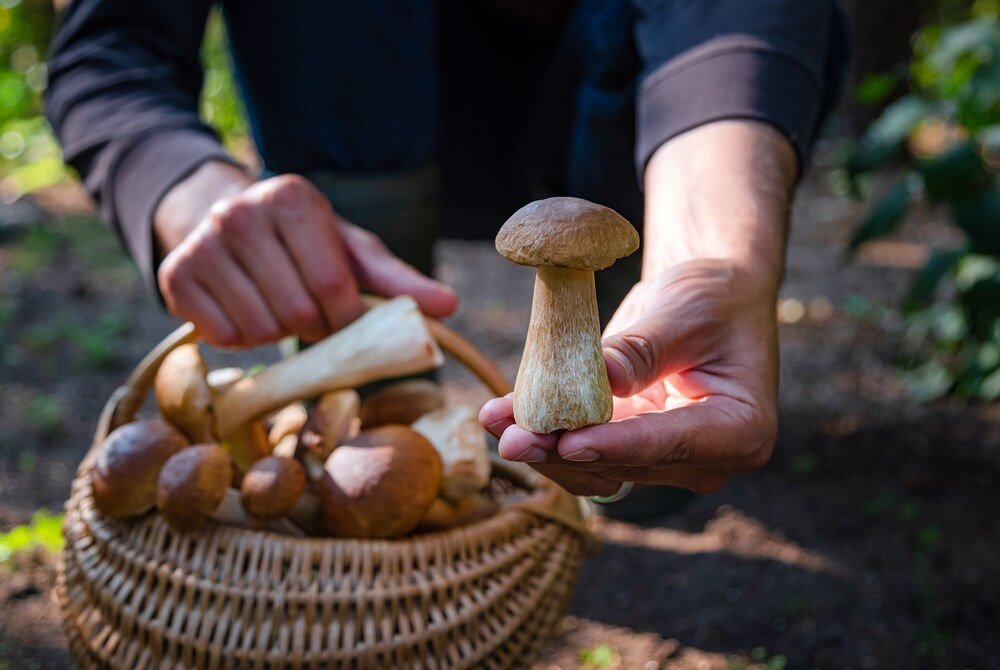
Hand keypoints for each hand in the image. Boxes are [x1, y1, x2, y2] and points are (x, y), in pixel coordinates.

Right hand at [155, 163, 456, 345]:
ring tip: (277, 305)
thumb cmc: (304, 241)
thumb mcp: (352, 249)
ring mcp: (202, 243)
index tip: (344, 316)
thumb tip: (450, 306)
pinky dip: (241, 337)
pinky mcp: (175, 274)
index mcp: (293, 199)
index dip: (345, 317)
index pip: (333, 285)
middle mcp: (241, 213)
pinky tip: (244, 308)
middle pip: (298, 311)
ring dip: (278, 333)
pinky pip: (223, 337)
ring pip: (260, 329)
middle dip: (313, 326)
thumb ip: (398, 279)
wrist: (225, 219)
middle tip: (309, 311)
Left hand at [481, 120, 794, 496]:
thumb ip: (641, 350)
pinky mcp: (631, 448)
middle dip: (563, 450)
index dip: (615, 445)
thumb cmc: (713, 296)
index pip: (670, 443)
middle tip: (511, 436)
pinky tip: (505, 414)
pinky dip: (547, 435)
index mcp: (741, 429)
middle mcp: (706, 459)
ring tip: (496, 420)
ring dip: (544, 448)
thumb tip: (602, 379)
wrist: (712, 296)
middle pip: (625, 465)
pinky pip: (584, 451)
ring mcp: (666, 460)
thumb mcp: (683, 311)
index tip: (569, 443)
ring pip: (596, 469)